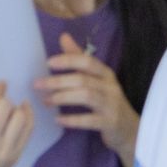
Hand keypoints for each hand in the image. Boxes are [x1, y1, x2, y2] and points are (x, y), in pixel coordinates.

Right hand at [0, 82, 34, 166]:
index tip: (1, 83)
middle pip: (6, 108)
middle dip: (3, 100)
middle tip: (0, 100)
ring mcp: (5, 151)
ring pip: (20, 118)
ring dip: (15, 109)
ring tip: (10, 109)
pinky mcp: (15, 158)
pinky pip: (27, 132)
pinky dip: (27, 118)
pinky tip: (23, 112)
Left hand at [35, 32, 138, 166]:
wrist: (129, 130)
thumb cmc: (107, 101)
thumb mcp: (96, 79)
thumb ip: (79, 59)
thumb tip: (63, 36)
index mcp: (106, 73)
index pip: (87, 61)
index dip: (68, 60)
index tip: (48, 63)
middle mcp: (110, 86)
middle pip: (83, 79)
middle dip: (58, 81)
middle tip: (37, 84)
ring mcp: (111, 105)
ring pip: (86, 96)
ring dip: (62, 97)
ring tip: (46, 101)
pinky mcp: (110, 123)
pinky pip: (89, 120)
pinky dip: (72, 119)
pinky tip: (58, 119)